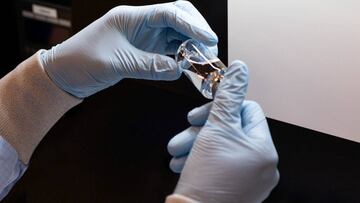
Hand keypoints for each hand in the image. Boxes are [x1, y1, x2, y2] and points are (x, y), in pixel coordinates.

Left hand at [40, 1, 217, 97]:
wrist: (65, 74)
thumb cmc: (81, 62)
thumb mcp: (117, 64)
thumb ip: (150, 66)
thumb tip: (179, 69)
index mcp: (131, 18)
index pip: (169, 14)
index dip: (192, 25)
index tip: (209, 39)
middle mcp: (141, 23)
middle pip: (178, 17)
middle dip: (197, 30)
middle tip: (210, 49)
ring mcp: (144, 36)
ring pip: (176, 33)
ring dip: (192, 44)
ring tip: (203, 59)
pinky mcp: (144, 50)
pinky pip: (169, 49)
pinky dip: (182, 55)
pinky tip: (189, 64)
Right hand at [167, 61, 278, 202]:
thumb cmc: (207, 180)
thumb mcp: (216, 128)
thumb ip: (229, 96)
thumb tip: (240, 69)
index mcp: (264, 149)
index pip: (247, 111)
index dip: (221, 108)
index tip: (200, 115)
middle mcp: (262, 165)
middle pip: (231, 130)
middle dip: (202, 130)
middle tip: (184, 134)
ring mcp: (249, 180)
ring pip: (221, 147)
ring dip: (195, 145)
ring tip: (177, 153)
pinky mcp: (235, 189)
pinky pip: (219, 164)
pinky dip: (200, 160)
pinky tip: (183, 163)